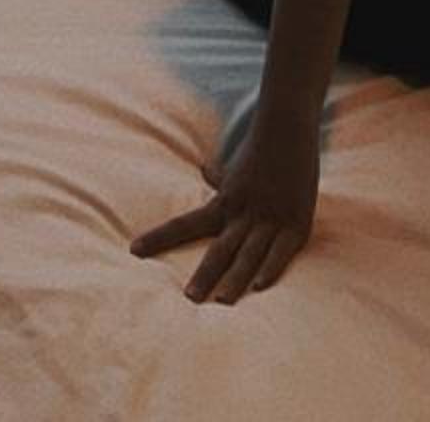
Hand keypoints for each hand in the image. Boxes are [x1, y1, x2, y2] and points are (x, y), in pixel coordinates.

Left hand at [132, 114, 319, 304]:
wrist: (288, 127)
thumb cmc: (261, 149)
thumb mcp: (236, 167)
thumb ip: (220, 176)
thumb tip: (205, 169)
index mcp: (223, 202)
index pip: (184, 223)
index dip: (159, 238)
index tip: (133, 251)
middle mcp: (242, 213)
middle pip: (218, 249)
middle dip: (204, 275)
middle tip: (188, 299)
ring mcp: (269, 220)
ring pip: (248, 255)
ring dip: (234, 280)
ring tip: (220, 302)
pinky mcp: (295, 225)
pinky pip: (281, 252)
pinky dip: (270, 269)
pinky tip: (259, 288)